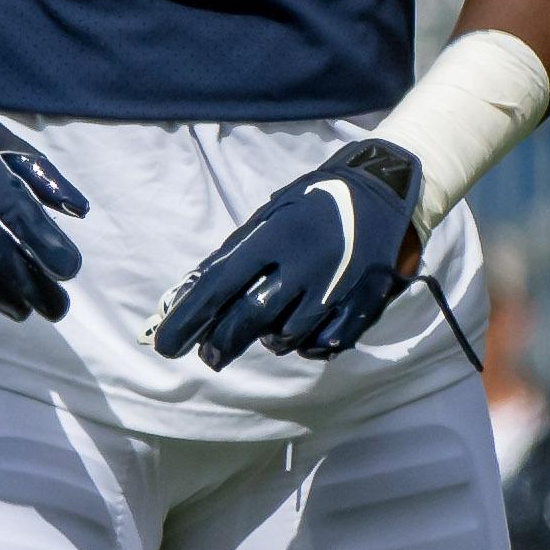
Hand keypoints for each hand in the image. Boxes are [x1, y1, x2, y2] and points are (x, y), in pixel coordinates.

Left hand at [150, 140, 422, 368]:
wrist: (382, 195)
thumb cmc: (313, 206)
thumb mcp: (269, 217)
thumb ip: (231, 256)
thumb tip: (186, 296)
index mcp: (275, 236)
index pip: (218, 285)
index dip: (188, 318)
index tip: (166, 344)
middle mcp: (304, 265)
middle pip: (248, 320)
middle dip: (220, 344)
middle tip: (208, 355)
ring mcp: (335, 291)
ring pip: (284, 338)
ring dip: (267, 339)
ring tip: (267, 325)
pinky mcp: (360, 309)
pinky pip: (320, 345)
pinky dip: (304, 344)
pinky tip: (302, 327)